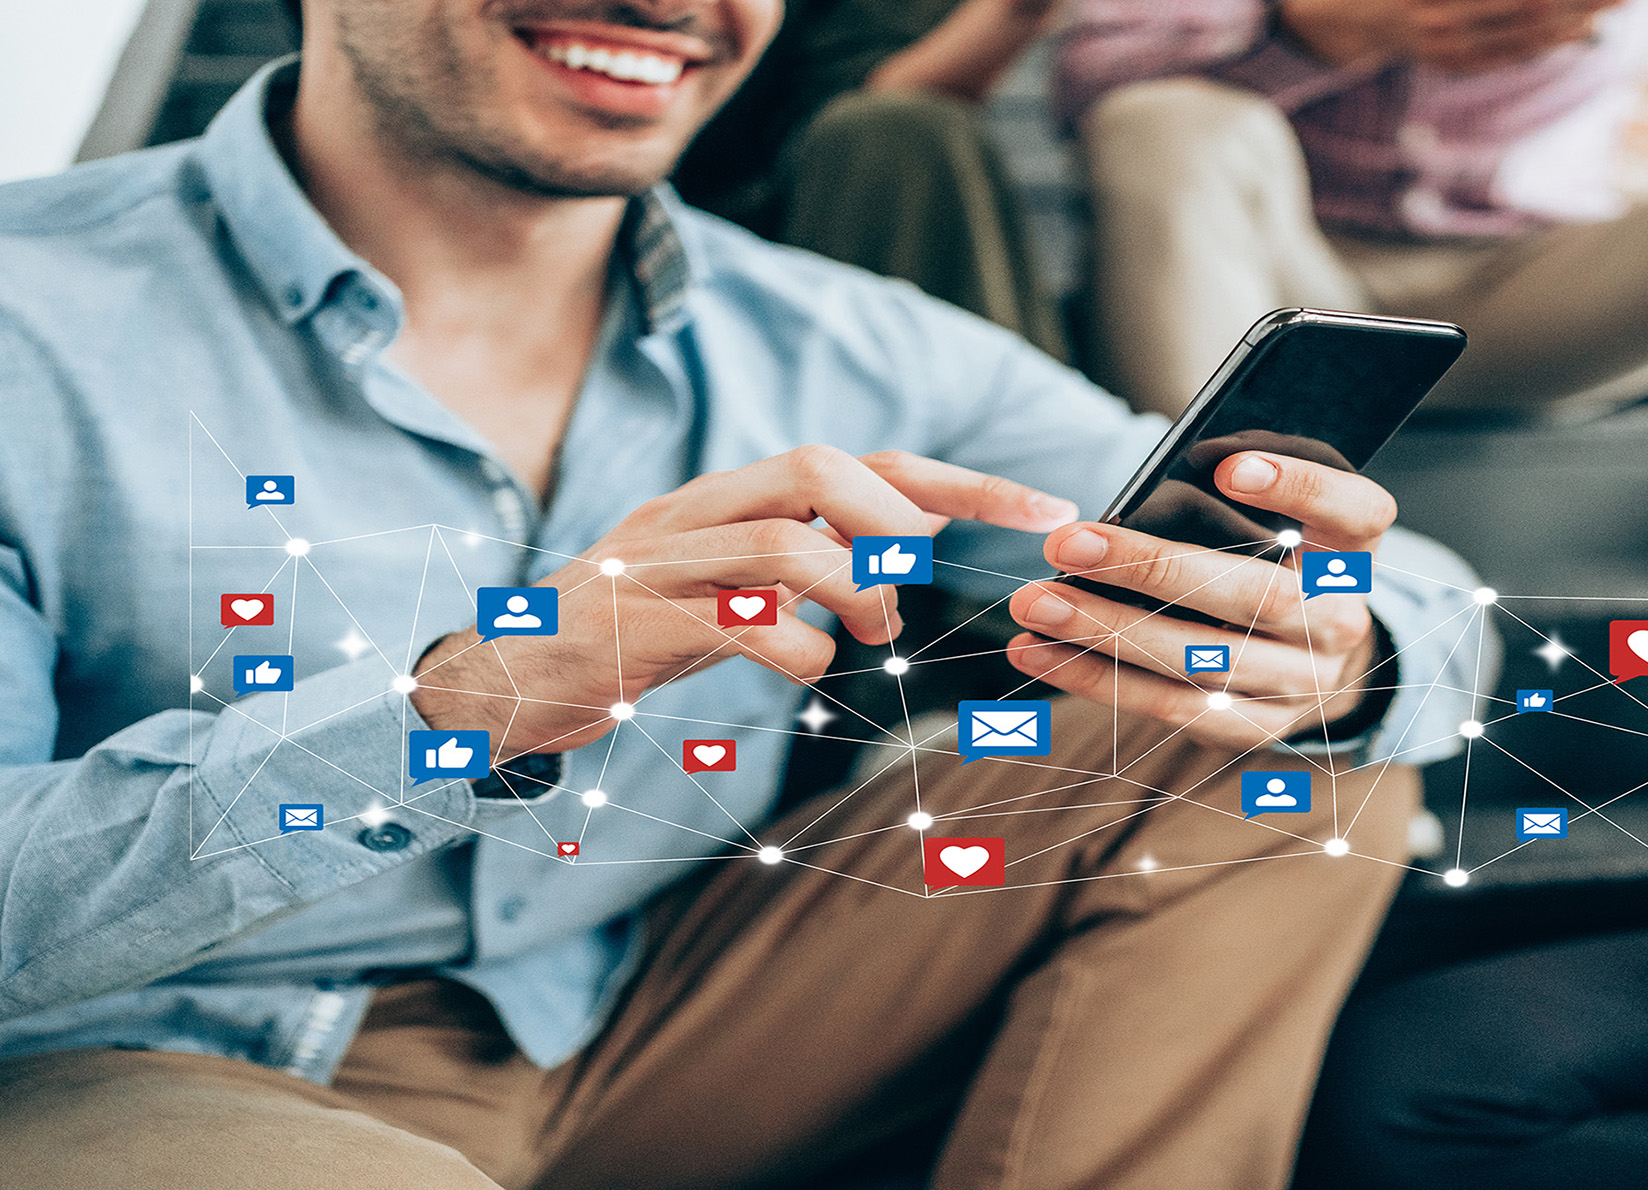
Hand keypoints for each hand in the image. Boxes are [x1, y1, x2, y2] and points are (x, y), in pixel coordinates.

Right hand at [410, 447, 1074, 757]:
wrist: (495, 686)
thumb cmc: (628, 642)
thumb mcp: (723, 593)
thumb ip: (800, 571)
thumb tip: (903, 568)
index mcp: (725, 499)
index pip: (859, 461)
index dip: (956, 483)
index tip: (1041, 512)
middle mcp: (691, 513)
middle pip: (816, 467)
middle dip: (895, 519)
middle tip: (913, 582)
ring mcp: (656, 564)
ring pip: (782, 540)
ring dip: (855, 587)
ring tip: (870, 631)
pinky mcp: (629, 626)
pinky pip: (734, 622)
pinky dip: (795, 645)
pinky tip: (806, 667)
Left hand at [1004, 452, 1393, 749]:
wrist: (1324, 664)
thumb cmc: (1282, 567)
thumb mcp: (1287, 519)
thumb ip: (1249, 488)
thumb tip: (1187, 462)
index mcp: (1353, 554)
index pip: (1353, 511)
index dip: (1298, 487)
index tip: (1230, 467)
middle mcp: (1339, 623)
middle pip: (1254, 597)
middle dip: (1152, 569)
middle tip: (1069, 544)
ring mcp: (1302, 684)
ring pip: (1202, 661)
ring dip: (1107, 632)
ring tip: (1037, 605)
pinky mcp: (1257, 727)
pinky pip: (1173, 708)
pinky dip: (1100, 681)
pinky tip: (1045, 654)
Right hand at [1279, 0, 1619, 72]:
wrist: (1341, 13)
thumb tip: (1540, 0)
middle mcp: (1445, 23)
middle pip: (1535, 11)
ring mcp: (1450, 47)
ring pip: (1529, 38)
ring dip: (1580, 21)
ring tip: (1621, 3)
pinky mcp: (1456, 62)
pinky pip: (1514, 55)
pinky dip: (1554, 42)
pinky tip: (1587, 31)